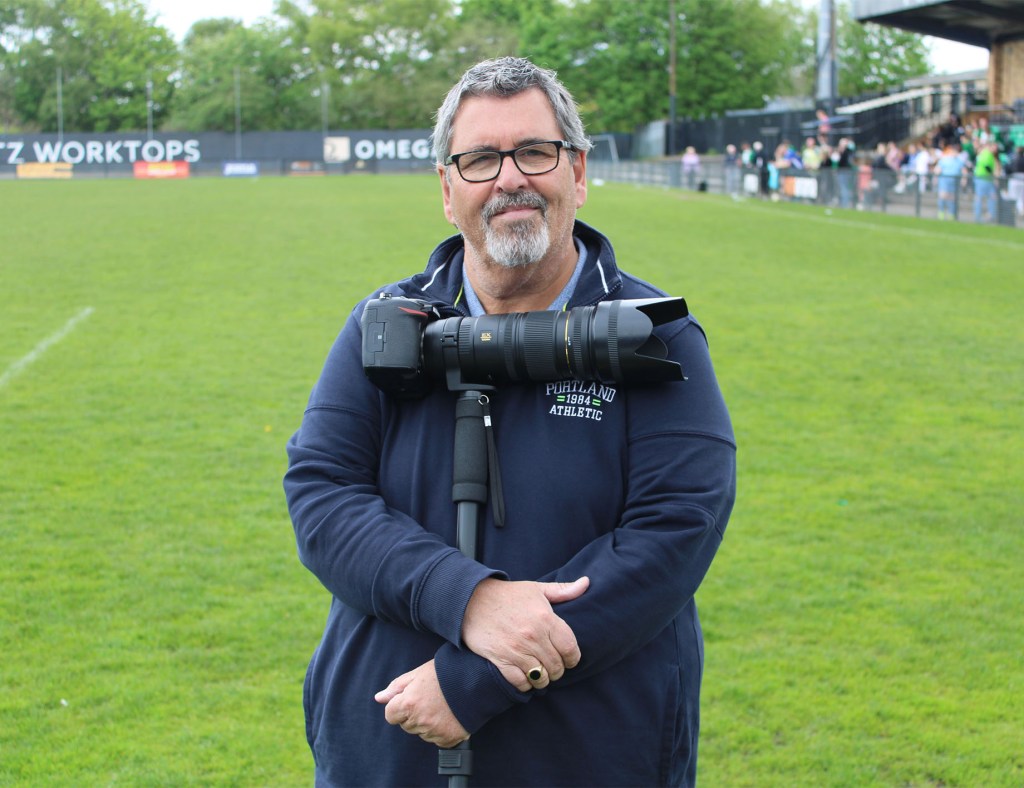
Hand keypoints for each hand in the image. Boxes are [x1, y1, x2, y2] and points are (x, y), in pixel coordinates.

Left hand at [375, 660, 468, 747]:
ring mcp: (435, 731)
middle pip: (406, 725)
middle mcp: (420, 720)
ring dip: (427, 723)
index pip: (391, 715)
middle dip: (413, 714)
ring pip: (421, 733)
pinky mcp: (449, 739)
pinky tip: (449, 716)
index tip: (411, 699)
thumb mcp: (418, 674)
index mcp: (409, 703)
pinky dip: (441, 731)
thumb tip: (379, 698)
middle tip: (429, 699)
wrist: (477, 680)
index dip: (399, 706)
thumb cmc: (447, 673)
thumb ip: (396, 687)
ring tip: (442, 706)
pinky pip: (437, 740)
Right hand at [461, 576, 588, 691]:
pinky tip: (526, 677)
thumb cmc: (507, 595)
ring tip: (541, 672)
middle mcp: (533, 636)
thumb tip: (586, 583)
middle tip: (553, 666)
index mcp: (545, 618)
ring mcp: (516, 650)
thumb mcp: (536, 589)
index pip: (570, 648)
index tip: (569, 658)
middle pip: (557, 666)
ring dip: (543, 679)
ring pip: (541, 677)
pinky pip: (520, 682)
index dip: (573, 658)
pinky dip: (526, 684)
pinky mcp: (500, 660)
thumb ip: (563, 590)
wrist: (470, 600)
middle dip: (558, 670)